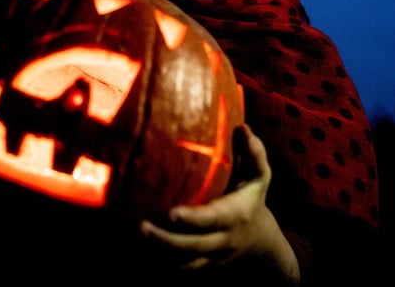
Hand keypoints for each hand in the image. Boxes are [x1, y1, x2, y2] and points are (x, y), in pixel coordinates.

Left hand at [139, 123, 277, 269]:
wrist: (261, 242)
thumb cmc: (252, 200)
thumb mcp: (259, 177)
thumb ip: (253, 153)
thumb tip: (243, 126)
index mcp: (234, 215)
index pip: (211, 219)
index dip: (192, 218)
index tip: (171, 213)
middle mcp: (222, 239)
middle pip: (192, 245)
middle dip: (165, 239)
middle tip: (140, 226)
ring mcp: (211, 255)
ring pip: (184, 262)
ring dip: (159, 254)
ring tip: (133, 240)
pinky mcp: (202, 265)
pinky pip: (180, 269)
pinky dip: (160, 265)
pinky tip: (137, 255)